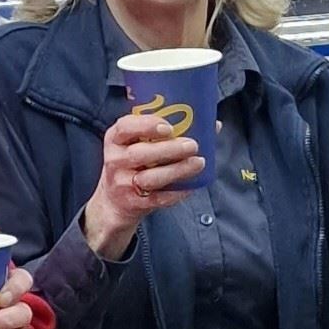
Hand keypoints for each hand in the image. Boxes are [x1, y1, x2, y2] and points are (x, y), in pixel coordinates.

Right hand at [82, 114, 202, 257]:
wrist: (114, 202)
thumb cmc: (134, 164)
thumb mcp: (138, 143)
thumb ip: (167, 131)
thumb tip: (213, 125)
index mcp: (116, 139)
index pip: (125, 127)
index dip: (146, 125)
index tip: (169, 127)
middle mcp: (116, 160)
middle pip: (140, 154)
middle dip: (169, 149)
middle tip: (192, 145)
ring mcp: (123, 183)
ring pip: (150, 178)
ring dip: (177, 170)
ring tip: (198, 163)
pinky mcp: (135, 203)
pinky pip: (158, 198)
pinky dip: (177, 192)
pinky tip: (191, 185)